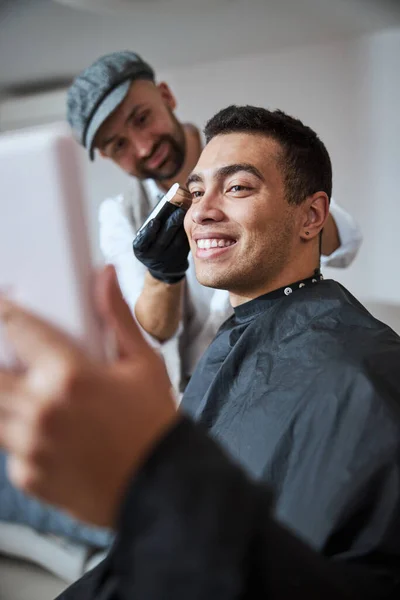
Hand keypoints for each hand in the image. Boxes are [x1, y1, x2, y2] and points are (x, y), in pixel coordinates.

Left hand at [0, 266, 177, 526]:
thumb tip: (103, 276)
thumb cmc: (154, 425)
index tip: (3, 306)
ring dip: (8, 395)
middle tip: (23, 358)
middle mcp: (40, 409)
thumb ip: (115, 317)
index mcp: (69, 375)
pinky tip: (52, 431)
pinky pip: (8, 445)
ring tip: (40, 394)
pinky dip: (21, 433)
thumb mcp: (143, 363)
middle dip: (2, 357)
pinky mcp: (27, 475)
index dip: (4, 310)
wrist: (160, 488)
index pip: (16, 327)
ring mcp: (29, 446)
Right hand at [133, 206, 189, 284]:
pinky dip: (187, 233)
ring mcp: (167, 261)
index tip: (154, 220)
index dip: (149, 231)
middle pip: (162, 240)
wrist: (162, 267)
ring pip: (176, 242)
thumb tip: (165, 206)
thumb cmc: (152, 246)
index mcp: (140, 250)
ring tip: (187, 212)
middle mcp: (153, 258)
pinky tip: (191, 222)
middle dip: (171, 224)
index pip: (143, 241)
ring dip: (182, 226)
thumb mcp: (146, 239)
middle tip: (179, 210)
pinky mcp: (180, 261)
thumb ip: (152, 227)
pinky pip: (185, 246)